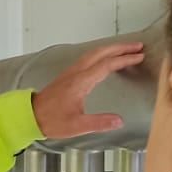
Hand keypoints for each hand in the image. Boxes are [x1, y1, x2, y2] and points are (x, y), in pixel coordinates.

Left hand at [31, 42, 148, 137]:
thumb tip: (119, 121)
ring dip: (111, 49)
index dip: (124, 59)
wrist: (31, 115)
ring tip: (126, 50)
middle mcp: (76, 72)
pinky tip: (107, 59)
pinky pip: (89, 58)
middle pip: (101, 52)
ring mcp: (72, 71)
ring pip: (94, 53)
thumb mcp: (77, 125)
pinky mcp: (69, 75)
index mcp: (80, 81)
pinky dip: (102, 54)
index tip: (139, 57)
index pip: (107, 65)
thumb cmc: (51, 120)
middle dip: (121, 47)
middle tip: (137, 46)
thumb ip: (99, 123)